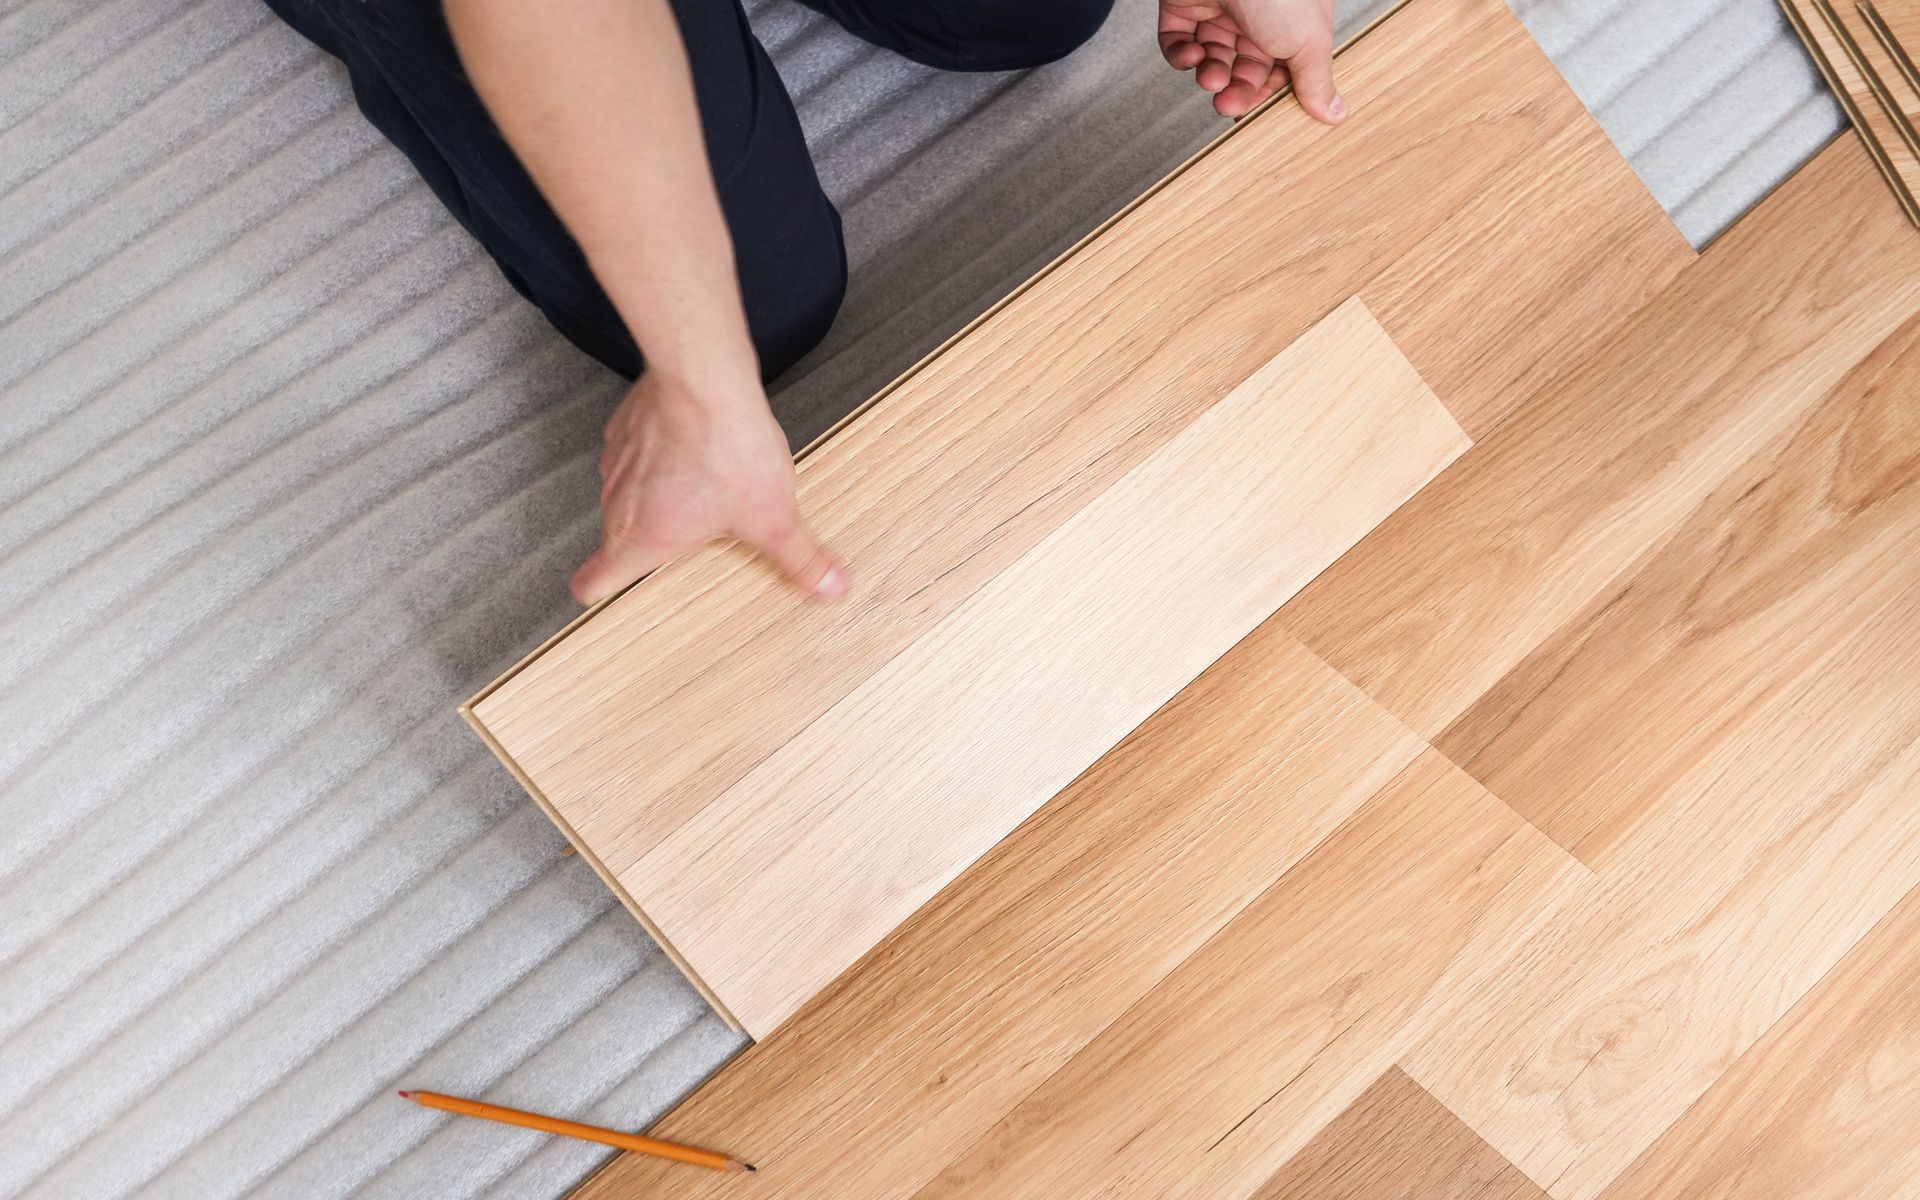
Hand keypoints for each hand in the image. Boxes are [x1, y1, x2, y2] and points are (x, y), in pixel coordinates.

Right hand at [570, 369, 847, 604]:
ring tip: (700, 488)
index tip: (615, 592)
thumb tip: (828, 589)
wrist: (705, 379)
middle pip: (618, 538)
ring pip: (627, 494)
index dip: (600, 589)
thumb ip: (799, 560)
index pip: (591, 581)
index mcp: (642, 538)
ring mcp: (616, 463)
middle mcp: (618, 504)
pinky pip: (635, 455)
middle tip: (690, 538)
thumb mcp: (773, 518)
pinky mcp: (626, 427)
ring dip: (655, 495)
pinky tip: (694, 450)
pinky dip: (658, 457)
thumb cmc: (726, 450)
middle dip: (651, 541)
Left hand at [1159, 0, 1343, 121]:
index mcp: (1293, 22)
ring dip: (1210, 77)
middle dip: (1236, 92)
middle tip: (1229, 105)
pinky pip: (1179, 42)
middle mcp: (1258, 15)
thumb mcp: (1308, 40)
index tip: (1261, 113)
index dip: (1269, 93)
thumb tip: (1334, 112)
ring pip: (1213, 58)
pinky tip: (1192, 57)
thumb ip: (1316, 79)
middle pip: (1244, 68)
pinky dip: (1181, 57)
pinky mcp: (1186, 6)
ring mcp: (1221, 8)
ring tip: (1211, 80)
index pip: (1281, 69)